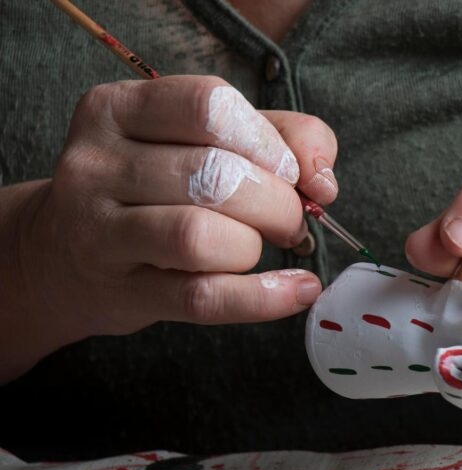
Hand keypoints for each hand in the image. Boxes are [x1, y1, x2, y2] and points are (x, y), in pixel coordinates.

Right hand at [4, 75, 337, 365]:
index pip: (211, 106)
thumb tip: (322, 178)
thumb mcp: (202, 142)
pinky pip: (202, 298)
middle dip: (277, 203)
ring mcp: (99, 230)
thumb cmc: (152, 190)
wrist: (65, 257)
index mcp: (119, 108)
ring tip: (264, 248)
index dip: (269, 142)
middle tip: (289, 220)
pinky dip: (264, 298)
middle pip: (214, 174)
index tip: (292, 172)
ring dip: (256, 246)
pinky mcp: (120, 291)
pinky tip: (298, 290)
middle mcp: (98, 164)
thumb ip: (276, 137)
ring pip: (201, 237)